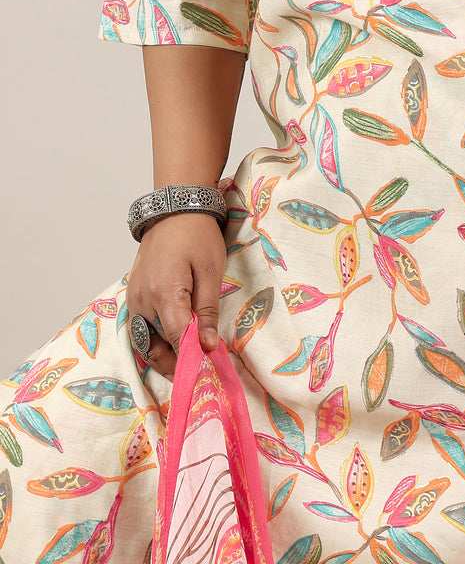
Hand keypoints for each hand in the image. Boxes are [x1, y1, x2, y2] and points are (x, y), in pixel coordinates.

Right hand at [125, 213, 226, 378]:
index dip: (192, 358)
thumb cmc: (197, 237)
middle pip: (156, 346)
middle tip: (198, 374)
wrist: (174, 210)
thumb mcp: (211, 271)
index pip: (176, 338)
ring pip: (144, 342)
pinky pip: (139, 328)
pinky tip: (171, 345)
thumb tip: (208, 346)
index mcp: (164, 293)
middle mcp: (142, 301)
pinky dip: (153, 342)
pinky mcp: (133, 295)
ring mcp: (133, 299)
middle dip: (176, 365)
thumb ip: (207, 311)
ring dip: (163, 357)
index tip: (208, 371)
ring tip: (186, 364)